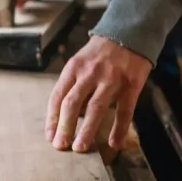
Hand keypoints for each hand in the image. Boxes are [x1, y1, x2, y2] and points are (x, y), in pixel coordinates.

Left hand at [46, 35, 151, 151]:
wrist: (129, 32)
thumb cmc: (100, 52)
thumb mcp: (80, 61)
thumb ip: (73, 85)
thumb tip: (66, 116)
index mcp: (73, 68)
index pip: (57, 96)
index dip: (52, 118)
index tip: (49, 136)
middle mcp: (89, 73)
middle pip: (72, 103)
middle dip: (64, 127)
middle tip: (60, 146)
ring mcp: (111, 79)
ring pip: (95, 108)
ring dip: (86, 130)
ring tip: (80, 148)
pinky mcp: (131, 84)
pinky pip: (124, 110)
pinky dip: (119, 129)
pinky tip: (114, 144)